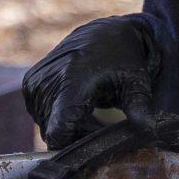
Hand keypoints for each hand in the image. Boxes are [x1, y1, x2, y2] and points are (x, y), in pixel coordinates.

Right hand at [22, 16, 159, 149]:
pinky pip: (40, 115)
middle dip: (76, 135)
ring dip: (66, 126)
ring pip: (47, 127)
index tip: (91, 144)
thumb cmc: (123, 59)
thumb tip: (149, 129)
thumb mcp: (136, 83)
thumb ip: (140, 108)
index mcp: (72, 82)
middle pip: (55, 133)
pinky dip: (56, 115)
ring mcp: (35, 83)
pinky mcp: (29, 82)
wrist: (105, 32)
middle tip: (99, 123)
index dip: (74, 146)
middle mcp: (48, 82)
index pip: (58, 132)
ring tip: (88, 110)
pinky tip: (75, 103)